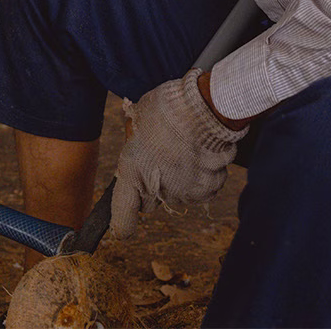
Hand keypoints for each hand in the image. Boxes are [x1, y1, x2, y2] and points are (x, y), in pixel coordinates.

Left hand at [109, 70, 245, 238]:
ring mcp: (184, 194)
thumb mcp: (138, 118)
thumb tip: (140, 139)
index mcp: (131, 175)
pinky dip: (204, 174)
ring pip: (179, 193)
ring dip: (182, 178)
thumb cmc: (167, 107)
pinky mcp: (208, 190)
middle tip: (163, 156)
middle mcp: (157, 192)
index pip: (122, 223)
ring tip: (187, 147)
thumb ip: (137, 139)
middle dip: (155, 185)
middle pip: (153, 201)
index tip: (126, 220)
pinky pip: (203, 187)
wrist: (203, 107)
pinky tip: (203, 151)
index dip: (123, 224)